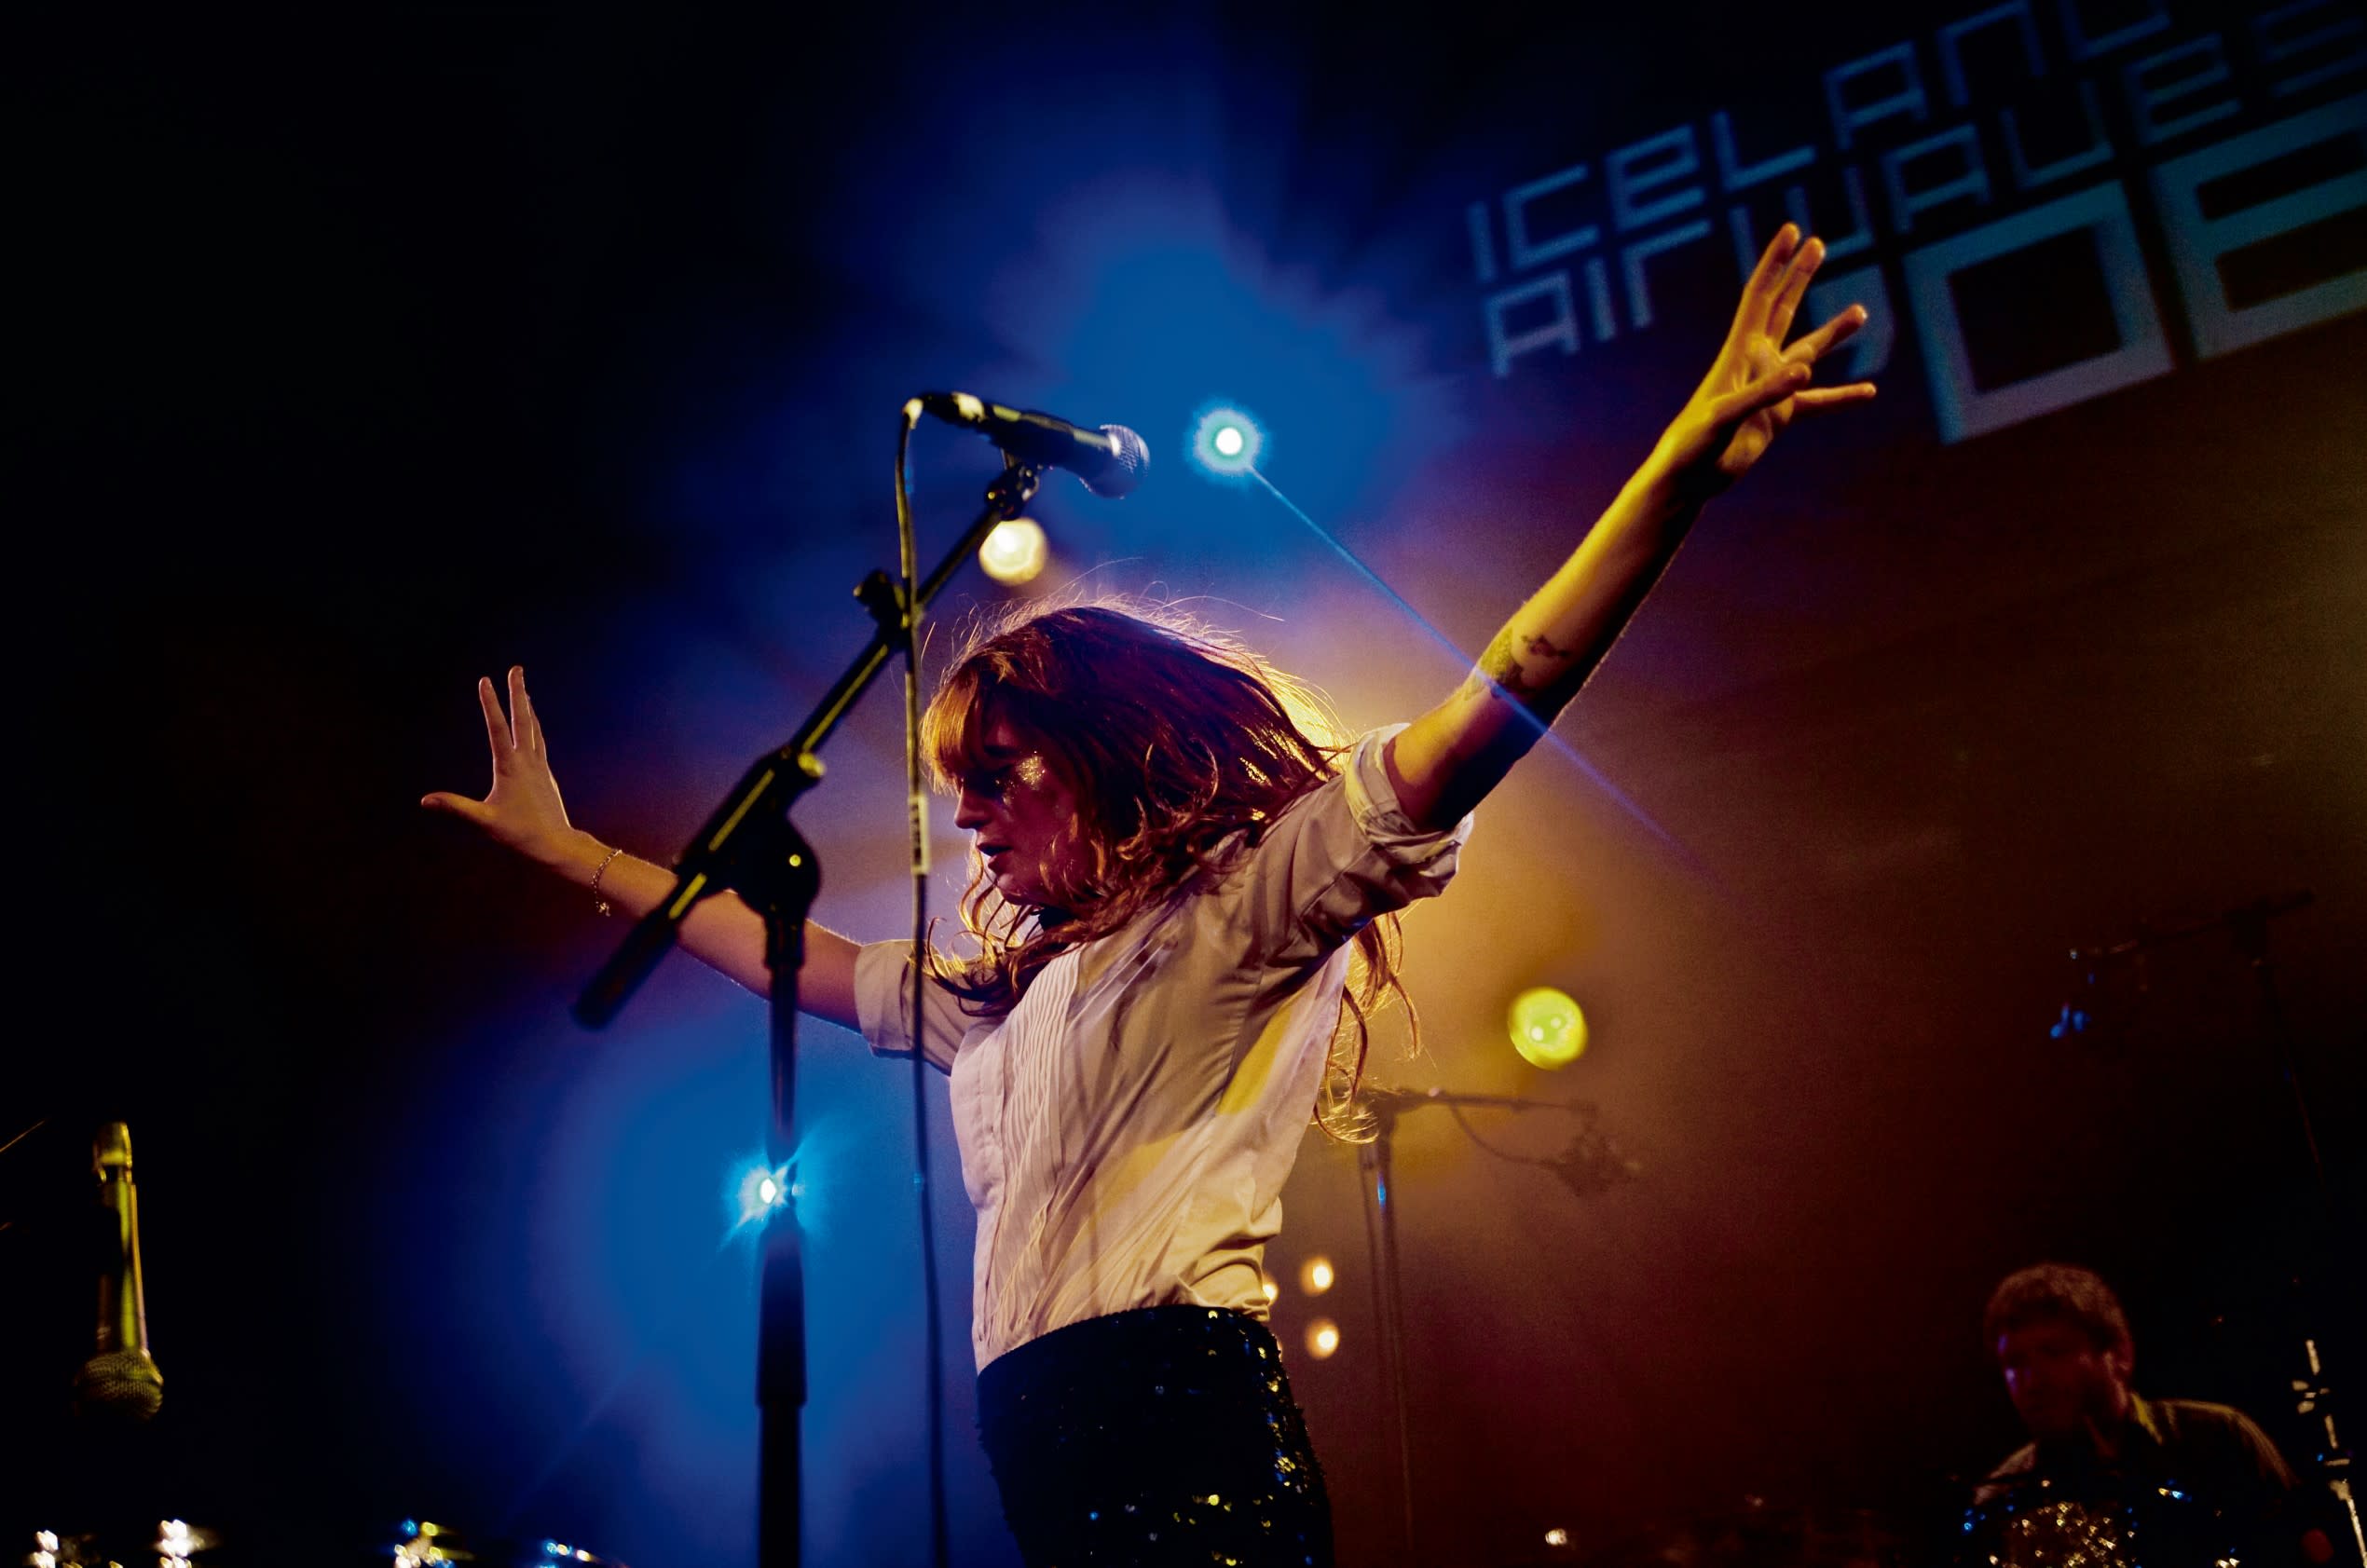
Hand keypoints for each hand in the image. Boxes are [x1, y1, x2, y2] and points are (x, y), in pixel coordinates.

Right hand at [420, 666, 586, 866]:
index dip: (491, 704)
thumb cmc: (519, 833)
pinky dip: (534, 726)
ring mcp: (539, 766)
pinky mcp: (545, 774)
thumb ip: (456, 806)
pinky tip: (532, 724)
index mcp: (511, 768)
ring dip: (527, 706)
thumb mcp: (484, 820)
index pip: (498, 728)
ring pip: (534, 728)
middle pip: (523, 719)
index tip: (485, 680)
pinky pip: (539, 741)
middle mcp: (528, 761)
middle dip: (518, 692)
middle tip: (516, 668)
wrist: (556, 843)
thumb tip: (425, 800)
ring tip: (523, 689)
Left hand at [1645, 225, 1876, 499]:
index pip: (1760, 296)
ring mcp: (1770, 389)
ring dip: (1833, 333)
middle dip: (1799, 276)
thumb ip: (1765, 394)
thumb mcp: (1727, 417)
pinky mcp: (1778, 416)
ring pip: (1807, 351)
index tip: (1793, 231)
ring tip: (1861, 313)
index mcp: (1738, 353)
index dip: (1776, 263)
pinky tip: (1869, 392)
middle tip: (1819, 243)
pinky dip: (1843, 396)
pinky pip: (1818, 402)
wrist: (1688, 479)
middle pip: (1782, 308)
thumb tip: (1805, 370)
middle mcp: (1756, 363)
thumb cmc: (1695, 445)